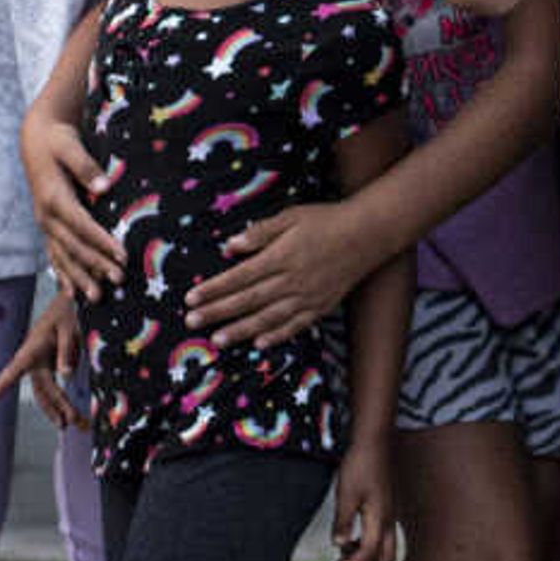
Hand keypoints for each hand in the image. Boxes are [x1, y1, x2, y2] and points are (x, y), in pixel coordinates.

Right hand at [0, 296, 82, 429]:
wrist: (69, 299)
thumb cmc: (67, 310)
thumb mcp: (69, 326)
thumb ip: (66, 350)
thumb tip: (66, 376)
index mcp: (32, 347)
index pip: (15, 367)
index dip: (2, 383)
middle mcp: (33, 358)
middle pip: (41, 387)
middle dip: (54, 406)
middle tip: (69, 422)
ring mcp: (40, 363)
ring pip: (45, 391)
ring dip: (56, 408)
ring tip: (69, 424)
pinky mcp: (48, 364)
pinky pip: (52, 386)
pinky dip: (60, 399)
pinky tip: (67, 411)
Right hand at [23, 105, 121, 298]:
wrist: (35, 139)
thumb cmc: (58, 140)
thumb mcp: (70, 145)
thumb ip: (85, 166)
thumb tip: (104, 187)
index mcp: (54, 197)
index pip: (83, 226)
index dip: (102, 243)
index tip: (123, 257)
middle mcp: (46, 216)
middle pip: (74, 247)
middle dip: (96, 266)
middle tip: (119, 281)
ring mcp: (45, 223)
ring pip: (63, 256)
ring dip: (80, 278)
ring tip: (97, 298)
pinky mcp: (47, 226)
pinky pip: (55, 255)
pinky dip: (64, 274)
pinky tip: (73, 293)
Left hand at [186, 196, 394, 346]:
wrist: (368, 234)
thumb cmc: (326, 220)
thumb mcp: (291, 217)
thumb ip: (260, 233)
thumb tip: (230, 246)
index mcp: (282, 256)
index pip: (240, 277)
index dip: (214, 289)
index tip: (191, 298)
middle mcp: (293, 280)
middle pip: (248, 300)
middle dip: (218, 312)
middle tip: (192, 323)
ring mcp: (308, 296)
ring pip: (268, 318)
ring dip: (241, 330)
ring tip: (218, 340)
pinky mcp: (321, 306)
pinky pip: (296, 325)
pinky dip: (277, 336)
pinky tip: (259, 343)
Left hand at [325, 439, 400, 560]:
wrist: (374, 440)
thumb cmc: (359, 465)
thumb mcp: (346, 493)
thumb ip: (343, 521)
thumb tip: (339, 546)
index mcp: (380, 518)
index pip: (370, 553)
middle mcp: (389, 519)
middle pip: (387, 558)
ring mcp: (389, 513)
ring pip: (386, 548)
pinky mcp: (385, 507)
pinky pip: (382, 536)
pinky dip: (369, 546)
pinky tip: (350, 542)